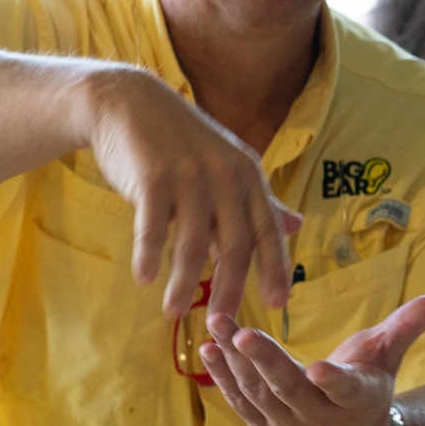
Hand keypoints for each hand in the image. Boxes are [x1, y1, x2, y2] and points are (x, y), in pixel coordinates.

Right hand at [84, 67, 301, 319]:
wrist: (128, 103)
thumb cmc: (179, 142)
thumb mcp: (227, 164)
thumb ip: (258, 200)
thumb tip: (296, 226)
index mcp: (247, 174)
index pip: (267, 230)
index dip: (274, 269)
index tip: (277, 305)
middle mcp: (225, 175)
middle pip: (235, 243)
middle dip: (230, 288)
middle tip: (223, 322)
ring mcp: (189, 175)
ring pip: (192, 244)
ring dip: (183, 283)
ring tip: (173, 312)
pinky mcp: (153, 177)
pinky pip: (154, 227)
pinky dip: (148, 256)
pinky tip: (144, 279)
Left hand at [199, 294, 424, 425]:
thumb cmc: (369, 392)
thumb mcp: (391, 357)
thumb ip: (413, 323)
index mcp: (356, 399)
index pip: (345, 390)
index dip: (334, 381)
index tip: (319, 369)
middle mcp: (321, 417)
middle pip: (291, 390)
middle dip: (266, 362)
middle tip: (243, 333)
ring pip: (259, 393)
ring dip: (235, 361)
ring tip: (217, 323)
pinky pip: (241, 402)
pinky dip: (223, 377)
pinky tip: (208, 347)